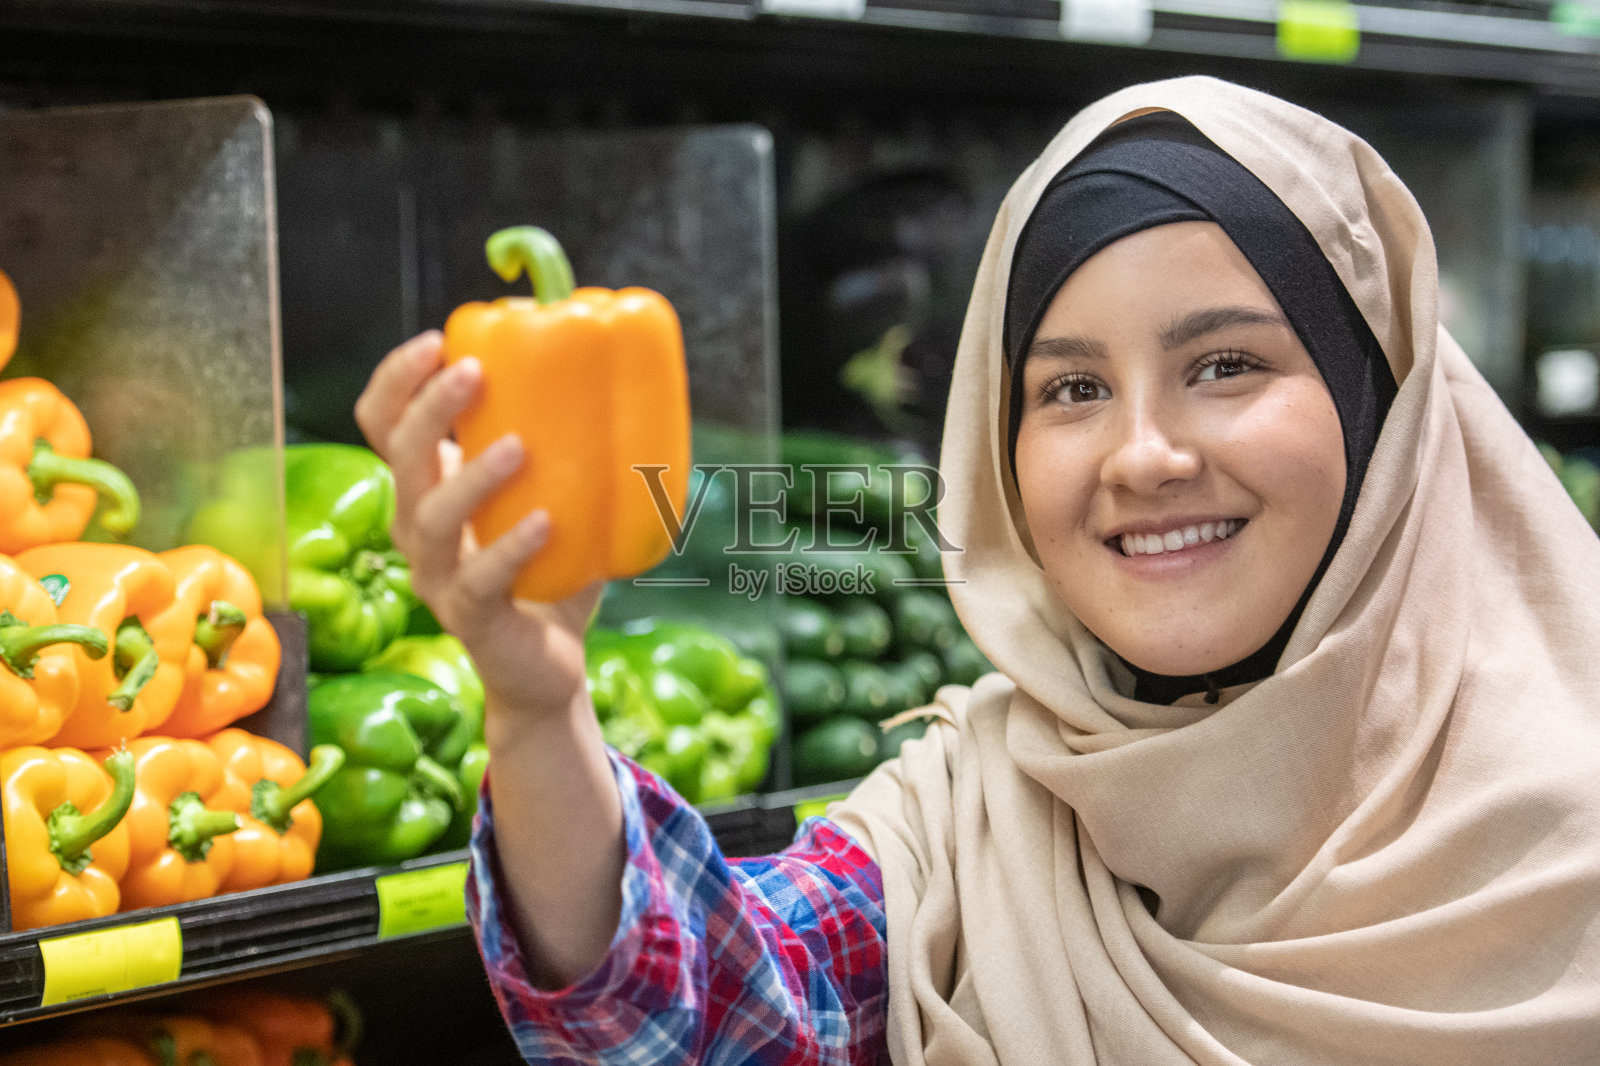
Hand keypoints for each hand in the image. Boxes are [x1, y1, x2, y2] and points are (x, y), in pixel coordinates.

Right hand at [355, 331, 601, 722]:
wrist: (545, 665)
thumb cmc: (549, 568)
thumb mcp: (556, 495)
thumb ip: (572, 445)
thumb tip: (634, 376)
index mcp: (427, 487)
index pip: (383, 424)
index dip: (397, 380)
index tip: (438, 340)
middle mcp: (417, 527)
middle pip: (401, 459)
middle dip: (429, 409)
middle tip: (475, 371)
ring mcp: (437, 577)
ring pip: (430, 520)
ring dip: (471, 478)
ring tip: (516, 447)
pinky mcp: (469, 619)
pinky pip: (479, 580)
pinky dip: (510, 548)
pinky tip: (544, 523)